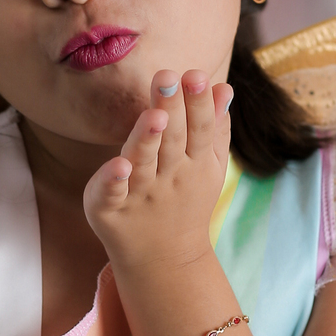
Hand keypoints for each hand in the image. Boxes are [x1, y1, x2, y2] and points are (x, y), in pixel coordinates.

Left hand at [83, 69, 232, 275]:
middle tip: (169, 76)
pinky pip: (113, 193)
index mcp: (194, 162)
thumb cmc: (184, 201)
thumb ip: (214, 127)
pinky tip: (117, 165)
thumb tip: (224, 88)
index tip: (195, 74)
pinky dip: (114, 180)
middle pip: (172, 140)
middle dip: (172, 109)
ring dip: (148, 139)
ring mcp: (141, 193)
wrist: (164, 261)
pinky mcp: (111, 207)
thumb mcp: (207, 167)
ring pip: (144, 163)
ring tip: (154, 114)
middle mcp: (170, 176)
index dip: (198, 103)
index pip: (199, 128)